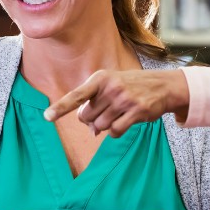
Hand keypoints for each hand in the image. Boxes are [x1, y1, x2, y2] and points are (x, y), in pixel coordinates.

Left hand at [42, 69, 189, 135]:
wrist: (162, 85)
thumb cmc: (129, 86)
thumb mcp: (109, 87)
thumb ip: (94, 105)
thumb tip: (91, 131)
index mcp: (100, 78)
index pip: (77, 95)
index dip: (61, 107)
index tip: (47, 116)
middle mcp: (111, 87)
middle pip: (86, 117)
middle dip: (91, 119)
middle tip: (105, 111)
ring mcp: (125, 99)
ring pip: (100, 126)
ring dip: (105, 125)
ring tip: (118, 113)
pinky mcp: (137, 111)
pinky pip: (115, 131)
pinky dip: (115, 131)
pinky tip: (124, 121)